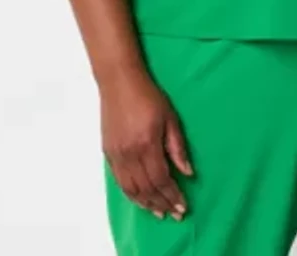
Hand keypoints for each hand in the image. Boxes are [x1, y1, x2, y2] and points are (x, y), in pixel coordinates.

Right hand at [100, 65, 193, 220]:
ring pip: (131, 189)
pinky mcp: (108, 153)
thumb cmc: (149, 96)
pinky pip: (120, 182)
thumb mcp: (170, 118)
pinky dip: (131, 195)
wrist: (119, 82)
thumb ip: (178, 147)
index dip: (172, 195)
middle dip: (162, 204)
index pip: (161, 179)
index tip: (183, 206)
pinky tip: (141, 199)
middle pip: (146, 189)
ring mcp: (116, 155)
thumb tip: (188, 172)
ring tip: (160, 212)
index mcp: (147, 144)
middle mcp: (129, 154)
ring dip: (146, 204)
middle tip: (175, 214)